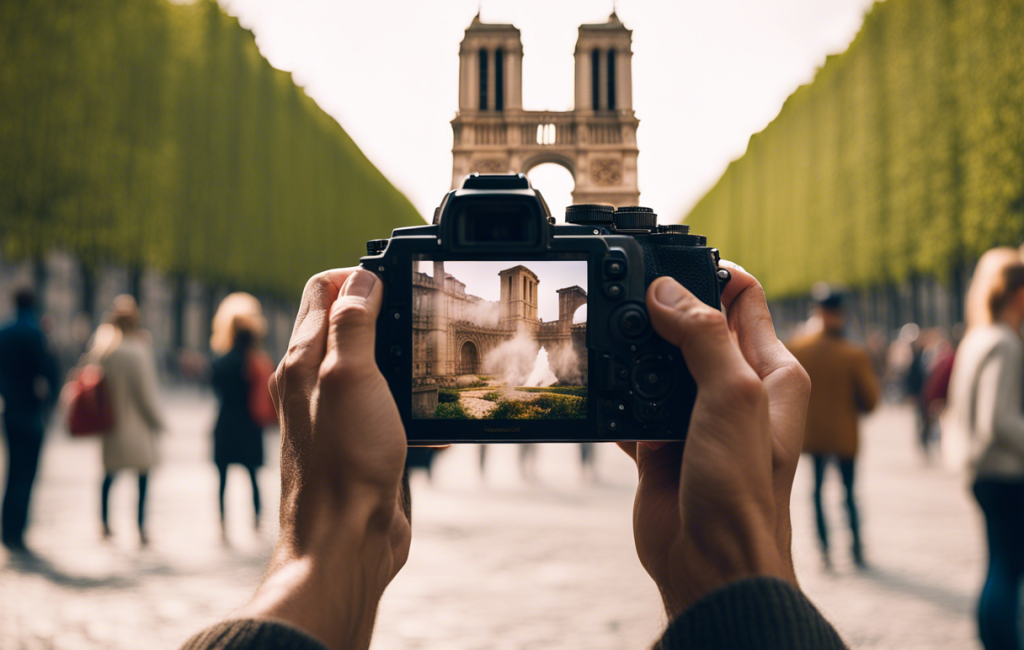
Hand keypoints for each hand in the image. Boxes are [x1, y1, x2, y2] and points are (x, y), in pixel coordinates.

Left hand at [242, 268, 409, 649]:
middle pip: (346, 323)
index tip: (398, 280)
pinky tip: (435, 413)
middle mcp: (313, 383)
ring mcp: (338, 414)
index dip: (358, 276)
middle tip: (423, 310)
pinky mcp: (361, 441)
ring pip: (371, 364)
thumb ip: (352, 325)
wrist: (347, 543)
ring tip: (434, 355)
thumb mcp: (348, 379)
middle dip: (385, 309)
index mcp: (302, 360)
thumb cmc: (343, 465)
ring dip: (401, 354)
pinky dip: (411, 400)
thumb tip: (362, 278)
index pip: (322, 291)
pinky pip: (388, 405)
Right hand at [618, 262, 808, 619]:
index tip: (666, 262)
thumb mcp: (733, 396)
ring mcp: (694, 415)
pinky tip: (599, 385)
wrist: (712, 564)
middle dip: (660, 308)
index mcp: (769, 371)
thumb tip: (665, 291)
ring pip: (658, 363)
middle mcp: (734, 389)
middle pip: (694, 326)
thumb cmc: (743, 490)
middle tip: (626, 292)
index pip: (742, 298)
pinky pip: (632, 404)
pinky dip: (614, 395)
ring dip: (634, 350)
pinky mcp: (659, 443)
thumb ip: (703, 337)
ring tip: (607, 332)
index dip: (708, 274)